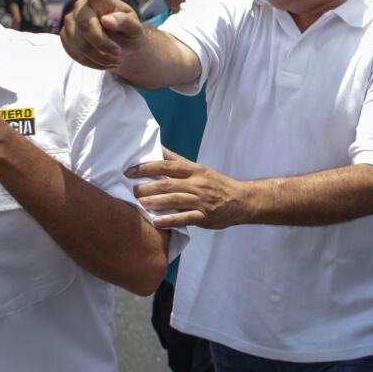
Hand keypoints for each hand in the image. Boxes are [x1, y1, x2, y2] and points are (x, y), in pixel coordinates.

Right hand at [56, 0, 143, 70]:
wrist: (122, 48)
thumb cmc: (129, 33)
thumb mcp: (136, 29)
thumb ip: (125, 23)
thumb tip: (107, 20)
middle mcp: (81, 7)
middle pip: (86, 25)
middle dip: (103, 44)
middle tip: (119, 55)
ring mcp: (70, 22)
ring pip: (79, 43)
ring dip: (99, 57)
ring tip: (115, 60)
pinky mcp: (65, 37)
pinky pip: (74, 53)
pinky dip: (92, 62)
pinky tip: (103, 61)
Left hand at [127, 150, 249, 228]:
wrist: (242, 200)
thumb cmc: (216, 184)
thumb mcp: (200, 169)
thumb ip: (178, 161)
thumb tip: (159, 149)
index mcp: (195, 170)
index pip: (168, 166)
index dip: (148, 167)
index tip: (130, 171)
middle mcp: (197, 184)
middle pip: (169, 184)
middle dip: (148, 187)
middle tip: (132, 190)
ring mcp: (201, 200)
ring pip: (176, 200)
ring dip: (156, 202)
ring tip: (139, 203)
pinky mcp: (205, 216)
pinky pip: (186, 218)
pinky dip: (171, 220)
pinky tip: (156, 221)